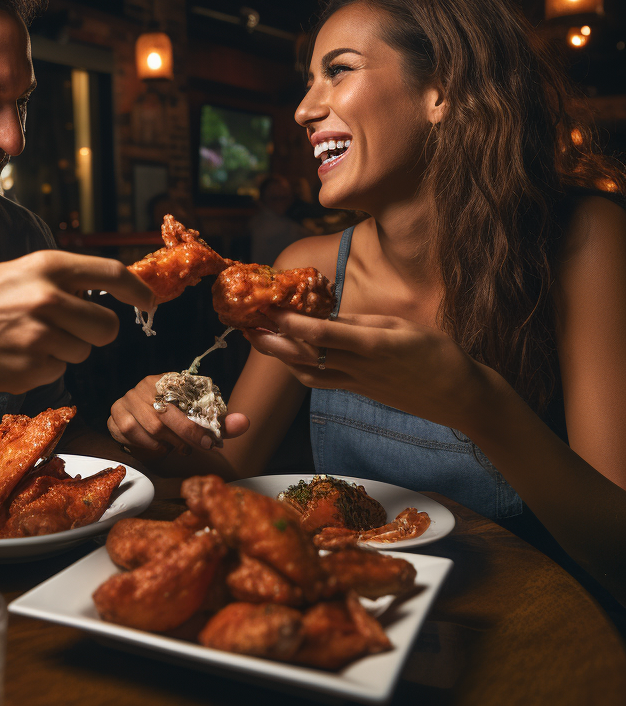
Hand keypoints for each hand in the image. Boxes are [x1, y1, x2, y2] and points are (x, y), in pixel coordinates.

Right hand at [0, 250, 155, 394]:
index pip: (111, 273)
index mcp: (46, 266)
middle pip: (107, 326)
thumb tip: (102, 290)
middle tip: (70, 332)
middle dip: (95, 334)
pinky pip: (57, 373)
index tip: (149, 301)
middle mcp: (47, 298)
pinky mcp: (30, 368)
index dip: (137, 290)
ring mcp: (39, 335)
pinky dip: (41, 370)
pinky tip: (12, 357)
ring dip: (63, 352)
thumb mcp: (17, 273)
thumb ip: (58, 280)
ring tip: (25, 341)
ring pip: (82, 353)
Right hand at [108, 374, 249, 464]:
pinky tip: (155, 447)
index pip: (181, 402)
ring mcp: (126, 400)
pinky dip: (144, 446)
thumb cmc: (180, 418)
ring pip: (144, 429)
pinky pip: (126, 434)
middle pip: (161, 418)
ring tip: (173, 447)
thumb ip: (222, 423)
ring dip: (162, 444)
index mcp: (167, 381)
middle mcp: (144, 387)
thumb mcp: (202, 419)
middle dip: (181, 438)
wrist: (149, 415)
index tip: (210, 443)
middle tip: (191, 449)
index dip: (195, 426)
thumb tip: (244, 423)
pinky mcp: (114, 415)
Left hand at [245, 309, 484, 432]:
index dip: (293, 322)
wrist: (459, 397)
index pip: (324, 333)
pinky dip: (300, 370)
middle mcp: (359, 366)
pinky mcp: (359, 392)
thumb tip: (328, 316)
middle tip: (247, 326)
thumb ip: (363, 322)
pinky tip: (289, 358)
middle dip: (273, 341)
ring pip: (307, 373)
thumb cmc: (437, 354)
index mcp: (373, 344)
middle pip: (305, 356)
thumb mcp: (402, 326)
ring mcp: (357, 383)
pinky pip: (321, 383)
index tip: (270, 309)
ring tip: (260, 340)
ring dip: (280, 358)